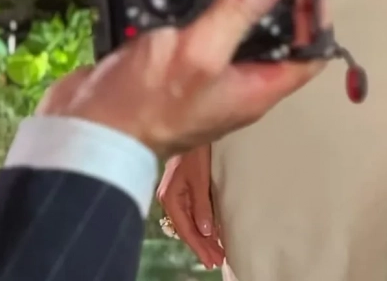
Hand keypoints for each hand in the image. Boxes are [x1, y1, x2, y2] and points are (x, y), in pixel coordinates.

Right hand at [37, 0, 323, 156]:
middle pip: (276, 35)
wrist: (88, 131)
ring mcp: (205, 69)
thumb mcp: (201, 50)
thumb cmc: (149, 104)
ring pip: (237, 25)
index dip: (317, 15)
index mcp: (256, 87)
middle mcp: (237, 80)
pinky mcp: (175, 56)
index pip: (309, 53)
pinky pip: (202, 22)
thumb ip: (240, 8)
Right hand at [157, 148, 224, 269]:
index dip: (199, 246)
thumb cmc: (194, 150)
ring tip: (216, 252)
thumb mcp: (199, 178)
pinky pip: (190, 213)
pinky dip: (200, 224)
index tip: (212, 260)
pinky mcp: (181, 188)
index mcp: (170, 198)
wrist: (189, 125)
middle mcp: (169, 198)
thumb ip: (201, 205)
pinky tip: (209, 232)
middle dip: (202, 246)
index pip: (186, 230)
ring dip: (203, 237)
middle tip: (217, 261)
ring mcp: (174, 193)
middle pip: (187, 229)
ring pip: (188, 222)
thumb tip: (205, 232)